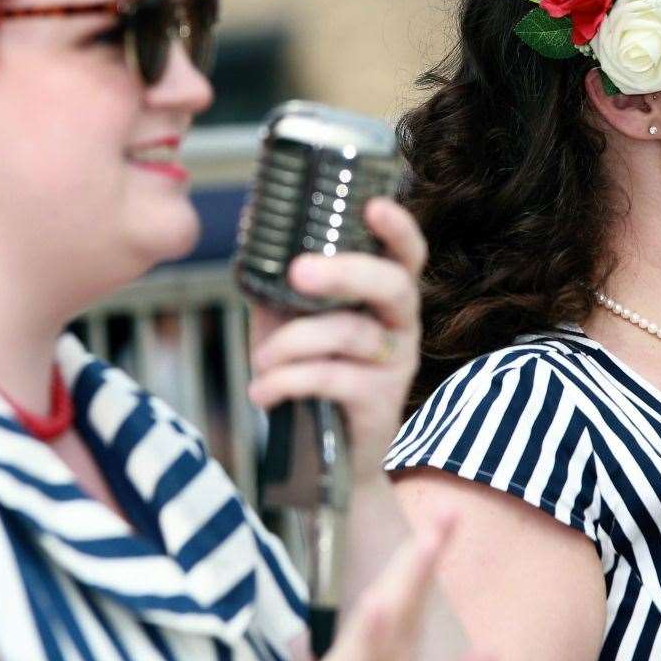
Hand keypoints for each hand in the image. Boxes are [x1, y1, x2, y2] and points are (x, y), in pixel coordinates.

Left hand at [246, 198, 425, 479]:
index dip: (397, 227)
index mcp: (385, 295)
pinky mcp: (380, 403)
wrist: (324, 455)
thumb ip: (281, 281)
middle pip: (392, 285)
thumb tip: (254, 224)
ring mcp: (396, 364)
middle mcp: (402, 324)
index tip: (373, 205)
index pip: (406, 253)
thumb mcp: (292, 320)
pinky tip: (261, 391)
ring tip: (260, 359)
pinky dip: (286, 382)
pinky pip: (331, 379)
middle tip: (300, 271)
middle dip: (346, 272)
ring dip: (292, 342)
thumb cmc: (312, 372)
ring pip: (350, 334)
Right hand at [264, 515, 495, 660]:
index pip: (407, 621)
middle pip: (390, 621)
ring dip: (393, 595)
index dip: (426, 571)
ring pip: (367, 647)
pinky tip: (378, 610)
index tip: (450, 521)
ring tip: (423, 548)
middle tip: (447, 516)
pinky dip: (358, 652)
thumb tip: (490, 653)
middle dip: (416, 568)